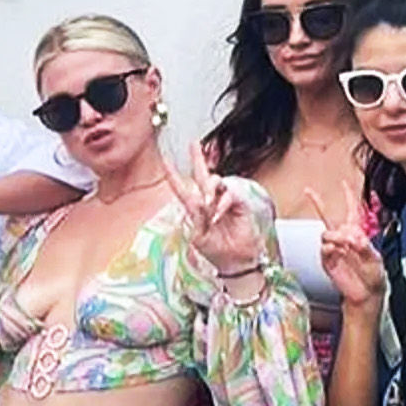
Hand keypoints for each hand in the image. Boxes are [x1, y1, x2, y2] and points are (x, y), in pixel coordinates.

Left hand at [167, 142, 265, 277]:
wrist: (236, 262)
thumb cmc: (216, 251)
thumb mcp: (198, 236)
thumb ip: (196, 218)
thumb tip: (201, 203)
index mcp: (196, 210)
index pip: (183, 189)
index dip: (174, 175)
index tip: (165, 159)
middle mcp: (210, 202)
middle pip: (202, 176)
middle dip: (197, 159)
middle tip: (193, 144)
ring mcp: (225, 202)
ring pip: (216, 182)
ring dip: (209, 190)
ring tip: (207, 204)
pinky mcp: (240, 205)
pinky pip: (230, 195)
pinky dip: (222, 203)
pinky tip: (217, 214)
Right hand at [305, 184, 383, 311]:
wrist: (365, 294)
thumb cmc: (373, 276)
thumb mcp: (375, 259)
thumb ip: (364, 247)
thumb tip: (352, 238)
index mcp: (357, 234)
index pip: (352, 211)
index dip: (348, 197)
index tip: (343, 184)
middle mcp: (343, 238)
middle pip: (328, 216)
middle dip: (317, 203)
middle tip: (308, 191)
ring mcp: (333, 249)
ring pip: (326, 233)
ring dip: (336, 236)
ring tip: (346, 244)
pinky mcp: (327, 260)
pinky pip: (324, 248)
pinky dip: (330, 248)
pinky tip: (336, 252)